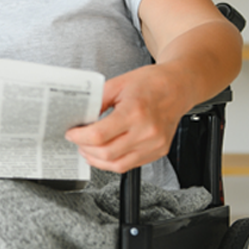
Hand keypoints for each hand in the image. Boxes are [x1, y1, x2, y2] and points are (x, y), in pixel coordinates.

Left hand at [65, 65, 187, 173]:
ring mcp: (154, 145)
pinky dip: (113, 161)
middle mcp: (147, 132)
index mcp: (135, 112)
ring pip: (117, 165)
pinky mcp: (158, 152)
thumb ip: (97, 101)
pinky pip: (130, 165)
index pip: (99, 135)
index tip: (71, 133)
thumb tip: (80, 117)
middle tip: (78, 140)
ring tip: (88, 149)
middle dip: (85, 149)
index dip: (79, 137)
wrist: (177, 87)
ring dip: (97, 160)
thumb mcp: (118, 84)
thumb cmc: (151, 83)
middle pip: (106, 154)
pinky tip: (106, 152)